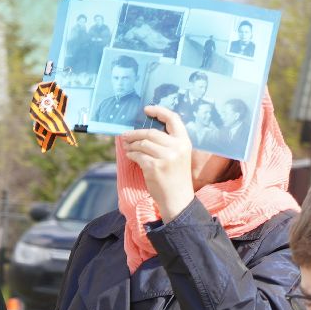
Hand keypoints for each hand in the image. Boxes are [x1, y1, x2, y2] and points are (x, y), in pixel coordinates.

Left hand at [120, 107, 195, 221]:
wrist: (178, 199)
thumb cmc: (176, 177)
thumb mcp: (179, 156)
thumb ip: (169, 142)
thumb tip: (146, 131)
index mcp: (184, 142)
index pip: (173, 118)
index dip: (159, 110)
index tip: (147, 109)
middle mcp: (176, 148)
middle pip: (151, 133)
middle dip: (135, 133)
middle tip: (126, 135)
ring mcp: (165, 158)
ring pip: (142, 144)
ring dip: (131, 144)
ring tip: (127, 146)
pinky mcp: (154, 167)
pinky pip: (138, 155)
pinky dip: (131, 155)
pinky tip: (130, 155)